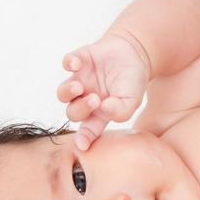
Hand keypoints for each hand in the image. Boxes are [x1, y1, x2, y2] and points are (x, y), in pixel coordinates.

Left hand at [57, 34, 150, 149]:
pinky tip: (77, 64)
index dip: (84, 138)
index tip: (83, 146)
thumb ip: (122, 111)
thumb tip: (106, 109)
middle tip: (95, 100)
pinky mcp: (79, 61)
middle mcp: (86, 99)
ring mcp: (80, 80)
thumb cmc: (133, 82)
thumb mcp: (133, 100)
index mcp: (99, 113)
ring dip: (67, 92)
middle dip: (80, 109)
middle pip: (72, 112)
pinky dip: (68, 63)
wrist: (136, 53)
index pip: (88, 129)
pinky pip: (67, 63)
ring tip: (78, 87)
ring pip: (63, 92)